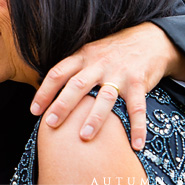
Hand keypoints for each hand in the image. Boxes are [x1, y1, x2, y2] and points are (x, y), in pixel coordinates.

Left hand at [30, 22, 184, 150]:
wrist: (150, 38)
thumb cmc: (114, 52)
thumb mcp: (90, 53)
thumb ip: (74, 70)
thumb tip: (49, 94)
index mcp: (83, 56)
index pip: (58, 73)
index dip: (44, 92)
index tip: (34, 111)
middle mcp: (98, 64)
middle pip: (77, 85)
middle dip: (62, 105)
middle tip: (51, 124)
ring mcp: (119, 73)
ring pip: (104, 97)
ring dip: (94, 118)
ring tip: (84, 137)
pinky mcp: (139, 81)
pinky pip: (137, 108)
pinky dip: (137, 127)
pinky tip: (136, 146)